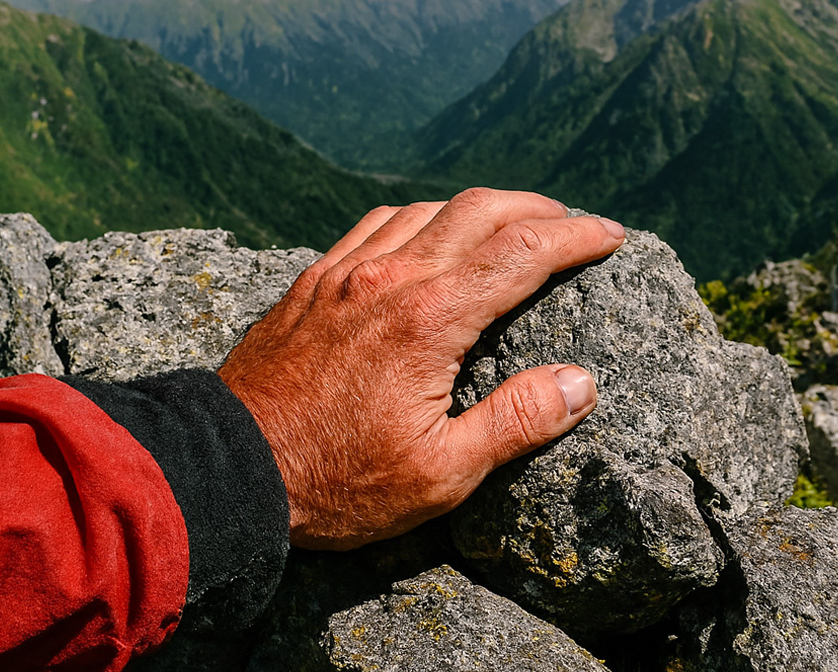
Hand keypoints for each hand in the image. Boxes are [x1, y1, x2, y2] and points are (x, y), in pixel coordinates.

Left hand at [218, 188, 624, 549]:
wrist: (227, 469)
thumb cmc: (336, 483)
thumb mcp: (441, 474)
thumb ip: (516, 423)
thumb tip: (581, 383)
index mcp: (430, 319)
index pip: (523, 252)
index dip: (577, 237)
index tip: (611, 235)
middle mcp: (389, 278)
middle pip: (480, 209)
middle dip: (538, 207)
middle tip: (572, 222)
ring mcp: (345, 272)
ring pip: (427, 208)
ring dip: (480, 207)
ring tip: (511, 224)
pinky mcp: (312, 282)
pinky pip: (376, 223)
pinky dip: (420, 216)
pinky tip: (427, 233)